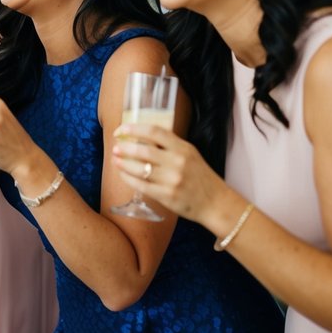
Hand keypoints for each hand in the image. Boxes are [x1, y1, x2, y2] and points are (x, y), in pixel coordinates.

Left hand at [111, 122, 227, 221]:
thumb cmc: (200, 177)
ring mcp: (172, 180)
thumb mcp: (190, 154)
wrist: (216, 203)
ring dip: (122, 163)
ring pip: (139, 168)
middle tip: (115, 147)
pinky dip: (128, 178)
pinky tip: (122, 174)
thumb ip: (170, 145)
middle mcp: (177, 162)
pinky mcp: (166, 196)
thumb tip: (141, 137)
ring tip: (115, 159)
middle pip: (143, 150)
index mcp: (183, 148)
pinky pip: (140, 185)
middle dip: (124, 147)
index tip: (121, 130)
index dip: (133, 128)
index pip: (154, 131)